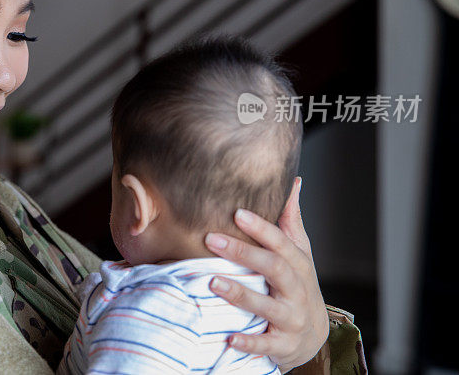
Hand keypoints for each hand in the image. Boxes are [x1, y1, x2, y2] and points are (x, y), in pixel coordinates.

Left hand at [204, 177, 327, 372]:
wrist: (315, 336)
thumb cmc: (299, 285)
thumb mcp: (299, 253)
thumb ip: (291, 219)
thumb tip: (293, 181)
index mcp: (298, 265)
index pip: (281, 243)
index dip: (261, 228)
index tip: (237, 213)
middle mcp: (297, 291)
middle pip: (273, 268)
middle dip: (243, 253)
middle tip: (211, 239)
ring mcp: (292, 319)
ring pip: (268, 307)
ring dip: (240, 294)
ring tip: (212, 281)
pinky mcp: (283, 346)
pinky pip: (266, 345)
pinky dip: (248, 342)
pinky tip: (228, 338)